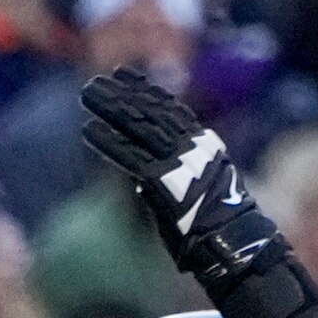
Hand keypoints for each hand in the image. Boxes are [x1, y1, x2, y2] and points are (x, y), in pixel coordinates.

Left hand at [79, 67, 290, 300]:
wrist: (231, 242)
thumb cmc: (211, 226)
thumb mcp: (194, 191)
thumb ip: (169, 178)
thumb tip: (143, 179)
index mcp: (202, 145)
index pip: (169, 109)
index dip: (145, 91)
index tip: (125, 75)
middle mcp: (192, 146)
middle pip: (150, 112)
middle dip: (121, 95)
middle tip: (95, 81)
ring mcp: (179, 161)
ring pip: (139, 126)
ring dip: (110, 109)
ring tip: (86, 94)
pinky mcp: (165, 180)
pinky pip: (131, 156)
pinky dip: (109, 142)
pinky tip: (88, 129)